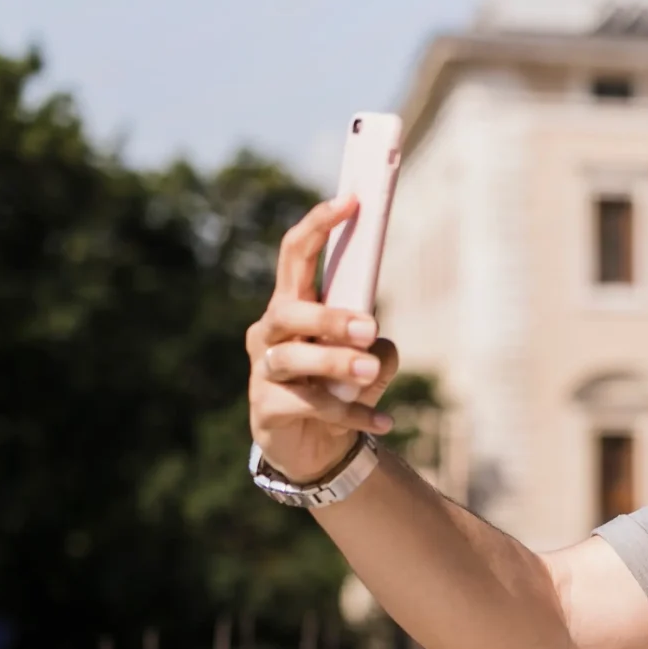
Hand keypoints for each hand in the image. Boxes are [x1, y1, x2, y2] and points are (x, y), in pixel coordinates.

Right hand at [245, 197, 399, 483]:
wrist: (317, 448)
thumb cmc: (340, 388)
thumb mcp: (367, 364)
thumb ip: (378, 350)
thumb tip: (379, 347)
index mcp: (293, 305)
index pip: (296, 255)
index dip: (319, 226)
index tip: (351, 201)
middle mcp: (270, 332)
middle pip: (291, 311)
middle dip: (330, 317)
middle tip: (370, 327)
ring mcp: (264, 370)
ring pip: (295, 359)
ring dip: (336, 364)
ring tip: (371, 373)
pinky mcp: (267, 409)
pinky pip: (311, 406)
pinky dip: (351, 413)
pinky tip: (383, 422)